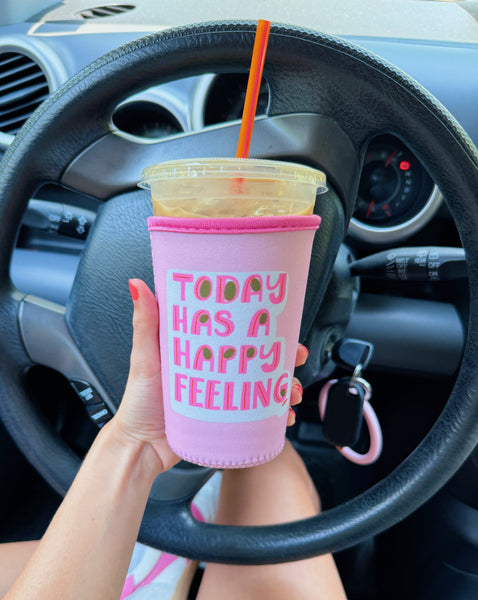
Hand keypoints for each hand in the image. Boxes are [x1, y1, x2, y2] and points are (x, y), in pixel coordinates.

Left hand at [114, 279, 307, 472]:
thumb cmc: (138, 402)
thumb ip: (144, 323)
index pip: (237, 333)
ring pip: (264, 387)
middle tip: (295, 358)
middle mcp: (216, 370)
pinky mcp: (227, 420)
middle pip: (258, 359)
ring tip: (291, 393)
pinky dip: (275, 416)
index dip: (261, 326)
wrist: (140, 448)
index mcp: (201, 351)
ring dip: (284, 387)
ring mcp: (224, 395)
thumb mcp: (144, 358)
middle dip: (282, 357)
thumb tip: (137, 285)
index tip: (280, 321)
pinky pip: (258, 416)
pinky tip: (284, 418)